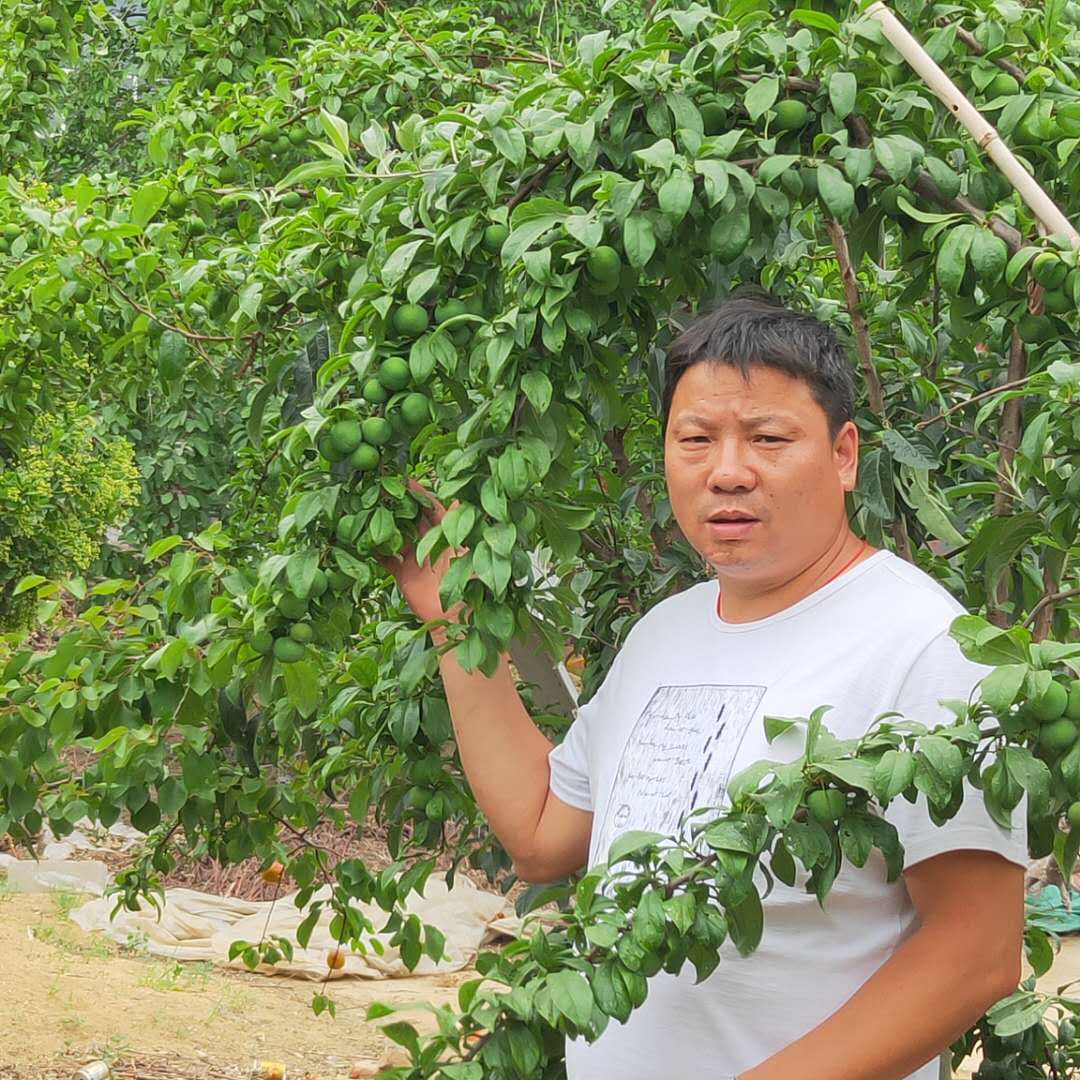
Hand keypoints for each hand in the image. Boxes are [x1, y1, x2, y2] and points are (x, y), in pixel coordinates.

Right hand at [375, 478, 467, 627]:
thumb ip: (462, 525)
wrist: (453, 617)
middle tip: (380, 488)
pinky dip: (375, 550)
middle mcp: (431, 545)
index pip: (433, 509)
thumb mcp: (467, 551)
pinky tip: (361, 538)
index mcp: (447, 537)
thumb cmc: (467, 584)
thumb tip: (462, 496)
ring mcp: (416, 559)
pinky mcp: (404, 574)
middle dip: (398, 505)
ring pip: (397, 536)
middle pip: (412, 520)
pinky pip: (386, 559)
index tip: (405, 479)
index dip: (421, 494)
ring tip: (367, 507)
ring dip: (384, 523)